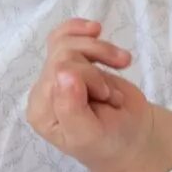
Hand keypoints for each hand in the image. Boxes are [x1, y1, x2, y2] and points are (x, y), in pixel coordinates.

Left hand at [22, 19, 171, 171]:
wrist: (130, 138)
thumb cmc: (109, 142)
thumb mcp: (90, 134)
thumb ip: (72, 108)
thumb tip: (63, 72)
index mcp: (41, 111)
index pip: (57, 73)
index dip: (88, 77)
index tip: (107, 97)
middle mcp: (44, 91)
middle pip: (63, 54)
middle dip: (96, 70)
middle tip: (111, 95)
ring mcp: (57, 75)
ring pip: (69, 41)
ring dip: (101, 51)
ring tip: (122, 64)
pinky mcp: (72, 63)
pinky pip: (65, 35)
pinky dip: (82, 30)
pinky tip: (96, 29)